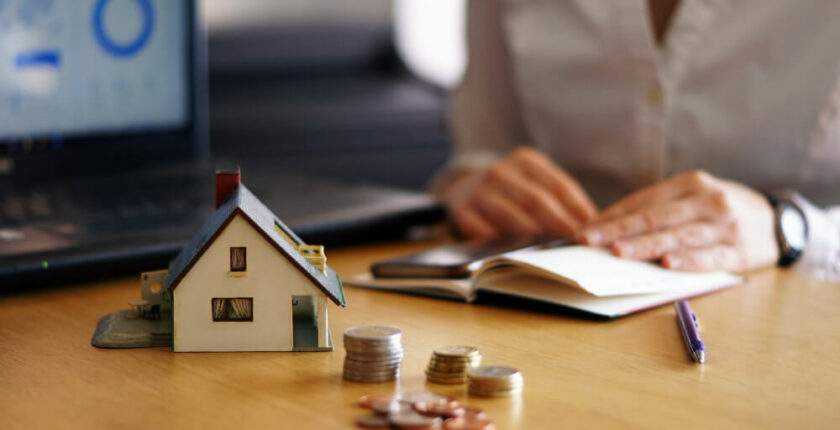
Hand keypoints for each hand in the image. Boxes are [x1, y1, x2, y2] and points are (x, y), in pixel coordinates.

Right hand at [441, 147, 596, 238]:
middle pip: (536, 200)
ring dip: (533, 236)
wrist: (463, 189)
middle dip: (559, 224)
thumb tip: (592, 223)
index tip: (593, 227)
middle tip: (575, 243)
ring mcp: (478, 191)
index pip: (558, 185)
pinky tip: (518, 253)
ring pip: (510, 216)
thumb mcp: (533, 181)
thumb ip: (558, 198)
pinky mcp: (462, 213)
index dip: (578, 208)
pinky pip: (484, 232)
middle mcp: (500, 171)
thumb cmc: (511, 191)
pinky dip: (502, 243)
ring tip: (552, 251)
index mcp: (525, 160)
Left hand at [577, 170, 777, 271]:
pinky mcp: (739, 250)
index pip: (643, 201)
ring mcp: (725, 225)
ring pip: (677, 236)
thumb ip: (659, 210)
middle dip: (618, 230)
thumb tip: (608, 228)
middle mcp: (708, 200)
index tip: (584, 229)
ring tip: (618, 253)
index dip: (612, 216)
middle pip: (655, 217)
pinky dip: (687, 261)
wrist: (778, 221)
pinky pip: (709, 257)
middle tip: (590, 241)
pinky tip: (667, 265)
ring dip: (645, 246)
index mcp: (691, 183)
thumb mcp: (694, 198)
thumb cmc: (720, 211)